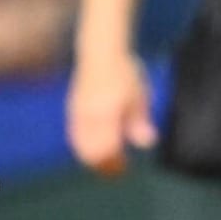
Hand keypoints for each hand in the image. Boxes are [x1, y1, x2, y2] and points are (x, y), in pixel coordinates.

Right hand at [66, 53, 157, 176]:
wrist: (100, 51)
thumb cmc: (124, 72)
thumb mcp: (138, 96)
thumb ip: (140, 121)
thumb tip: (147, 143)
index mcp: (106, 112)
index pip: (106, 149)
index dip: (114, 163)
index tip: (124, 168)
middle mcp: (88, 114)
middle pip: (89, 152)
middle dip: (102, 164)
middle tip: (116, 168)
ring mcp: (78, 111)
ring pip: (79, 144)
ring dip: (92, 156)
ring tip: (107, 159)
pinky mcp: (73, 108)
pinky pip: (74, 134)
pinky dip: (83, 145)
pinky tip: (96, 145)